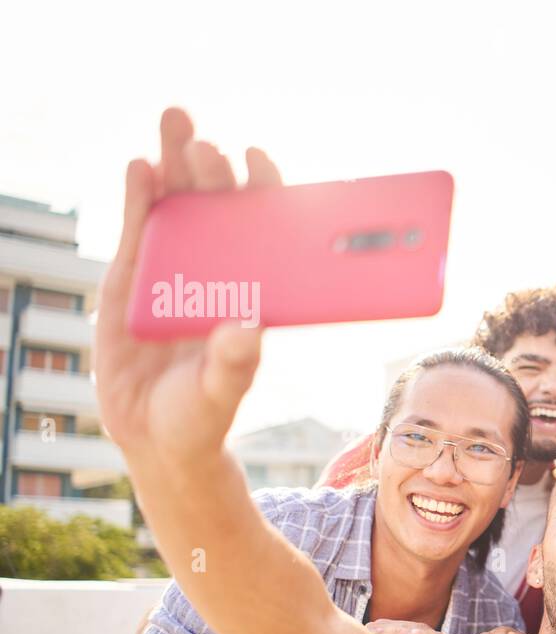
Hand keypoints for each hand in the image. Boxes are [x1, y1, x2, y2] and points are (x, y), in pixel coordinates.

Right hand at [94, 108, 279, 464]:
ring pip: (177, 206)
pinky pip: (139, 229)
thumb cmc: (202, 413)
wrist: (155, 433)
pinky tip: (142, 165)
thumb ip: (233, 364)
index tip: (262, 162)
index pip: (264, 232)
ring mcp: (174, 270)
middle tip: (207, 144)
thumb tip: (247, 328)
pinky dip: (140, 196)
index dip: (265, 194)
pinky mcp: (133, 277)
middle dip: (214, 170)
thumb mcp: (220, 392)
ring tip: (176, 120)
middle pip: (218, 209)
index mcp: (251, 292)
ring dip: (176, 164)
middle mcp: (216, 272)